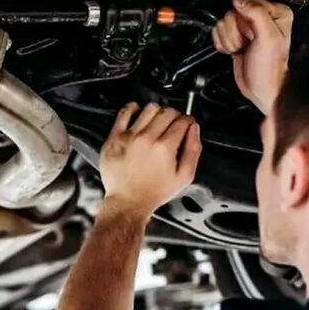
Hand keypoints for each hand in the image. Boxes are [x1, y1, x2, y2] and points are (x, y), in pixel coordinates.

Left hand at [100, 102, 201, 218]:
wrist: (127, 202)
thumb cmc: (153, 192)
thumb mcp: (184, 176)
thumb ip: (193, 150)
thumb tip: (194, 129)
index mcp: (164, 147)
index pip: (183, 120)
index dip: (188, 121)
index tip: (186, 125)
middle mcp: (146, 139)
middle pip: (168, 111)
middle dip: (175, 116)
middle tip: (173, 125)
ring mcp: (129, 137)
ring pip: (149, 108)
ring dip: (157, 112)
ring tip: (157, 122)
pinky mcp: (114, 138)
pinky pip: (124, 112)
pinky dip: (133, 108)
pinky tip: (138, 114)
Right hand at [212, 0, 292, 113]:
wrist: (261, 88)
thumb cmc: (270, 68)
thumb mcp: (268, 37)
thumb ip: (256, 14)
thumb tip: (239, 1)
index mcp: (275, 13)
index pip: (246, 3)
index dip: (245, 21)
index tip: (252, 35)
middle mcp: (260, 18)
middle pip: (231, 14)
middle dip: (235, 33)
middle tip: (246, 44)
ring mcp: (246, 29)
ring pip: (222, 24)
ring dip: (229, 40)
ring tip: (241, 49)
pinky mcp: (234, 38)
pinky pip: (218, 33)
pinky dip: (223, 45)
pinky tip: (235, 51)